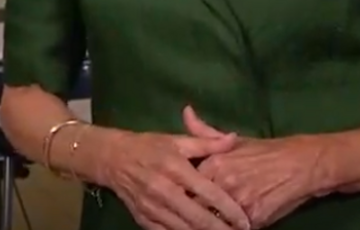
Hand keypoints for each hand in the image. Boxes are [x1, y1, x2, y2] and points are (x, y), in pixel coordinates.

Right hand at [99, 126, 250, 229]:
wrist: (114, 159)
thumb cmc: (150, 146)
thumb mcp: (177, 139)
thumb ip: (207, 142)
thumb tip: (234, 138)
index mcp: (175, 167)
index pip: (208, 192)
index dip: (229, 208)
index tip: (245, 220)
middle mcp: (164, 190)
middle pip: (198, 218)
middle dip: (221, 229)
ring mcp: (153, 208)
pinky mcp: (144, 220)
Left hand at [183, 107, 326, 227]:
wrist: (302, 164)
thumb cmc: (266, 151)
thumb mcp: (235, 140)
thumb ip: (205, 132)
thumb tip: (186, 112)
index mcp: (214, 163)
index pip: (187, 186)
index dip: (185, 194)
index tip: (183, 198)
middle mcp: (223, 182)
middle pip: (196, 206)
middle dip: (195, 211)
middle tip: (193, 214)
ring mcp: (239, 202)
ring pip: (214, 220)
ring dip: (212, 221)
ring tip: (210, 220)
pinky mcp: (254, 218)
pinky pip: (235, 228)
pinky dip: (231, 227)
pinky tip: (230, 223)